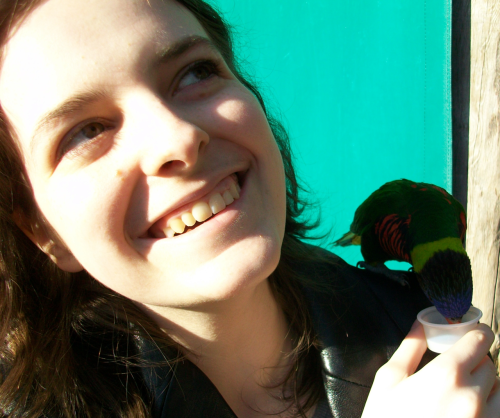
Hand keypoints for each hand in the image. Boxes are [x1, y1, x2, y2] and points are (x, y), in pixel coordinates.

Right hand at [362, 321, 499, 417]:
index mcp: (447, 374)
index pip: (480, 340)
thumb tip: (422, 322)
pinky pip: (498, 412)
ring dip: (486, 387)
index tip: (470, 335)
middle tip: (456, 368)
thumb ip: (411, 346)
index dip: (476, 333)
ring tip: (461, 394)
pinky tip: (465, 412)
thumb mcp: (389, 380)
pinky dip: (488, 408)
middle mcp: (473, 395)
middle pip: (490, 364)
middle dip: (475, 361)